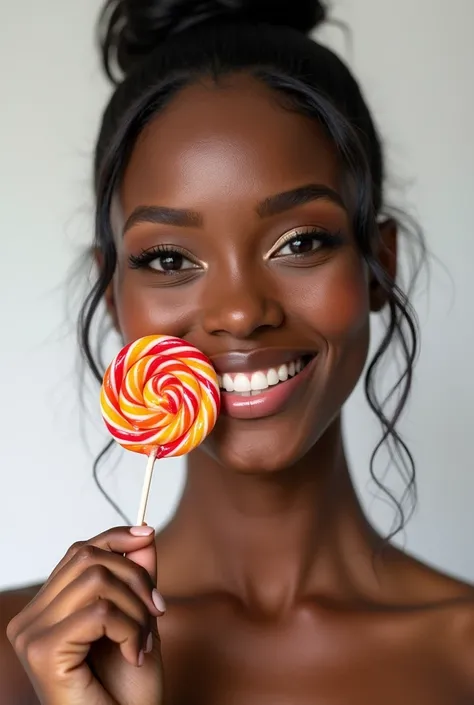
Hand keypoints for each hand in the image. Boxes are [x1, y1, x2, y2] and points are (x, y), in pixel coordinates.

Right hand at [7, 526, 164, 704]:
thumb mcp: (139, 618)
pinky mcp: (42, 651)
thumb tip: (144, 533)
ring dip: (135, 608)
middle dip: (136, 579)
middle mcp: (31, 618)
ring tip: (144, 640)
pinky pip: (100, 613)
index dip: (115, 538)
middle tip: (157, 612)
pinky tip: (133, 654)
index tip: (147, 535)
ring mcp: (31, 634)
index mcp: (48, 608)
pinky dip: (129, 629)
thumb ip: (137, 576)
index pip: (78, 552)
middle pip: (89, 559)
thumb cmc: (127, 687)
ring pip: (96, 581)